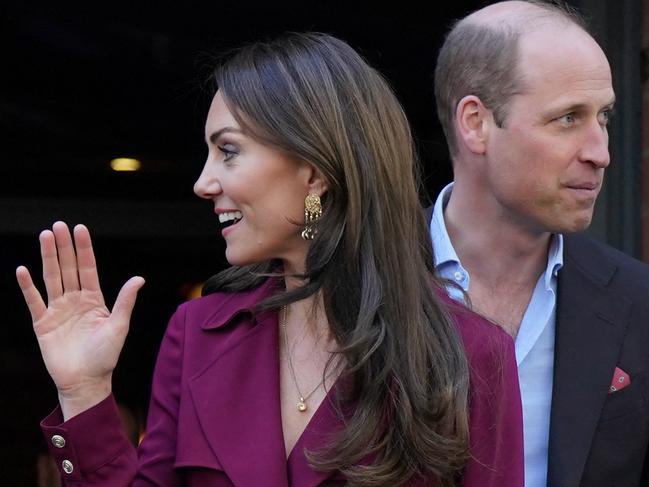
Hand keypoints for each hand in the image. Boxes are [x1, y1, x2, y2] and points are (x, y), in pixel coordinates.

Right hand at [16, 222, 144, 418]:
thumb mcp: (118, 326)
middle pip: (68, 268)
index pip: (88, 268)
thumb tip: (139, 279)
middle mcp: (75, 300)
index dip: (84, 249)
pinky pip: (34, 301)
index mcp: (94, 299)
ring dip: (48, 258)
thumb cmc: (106, 356)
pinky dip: (27, 286)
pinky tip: (22, 270)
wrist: (86, 381)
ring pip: (52, 278)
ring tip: (45, 236)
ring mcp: (58, 310)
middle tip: (59, 225)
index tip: (80, 229)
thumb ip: (125, 302)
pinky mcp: (43, 324)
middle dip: (64, 247)